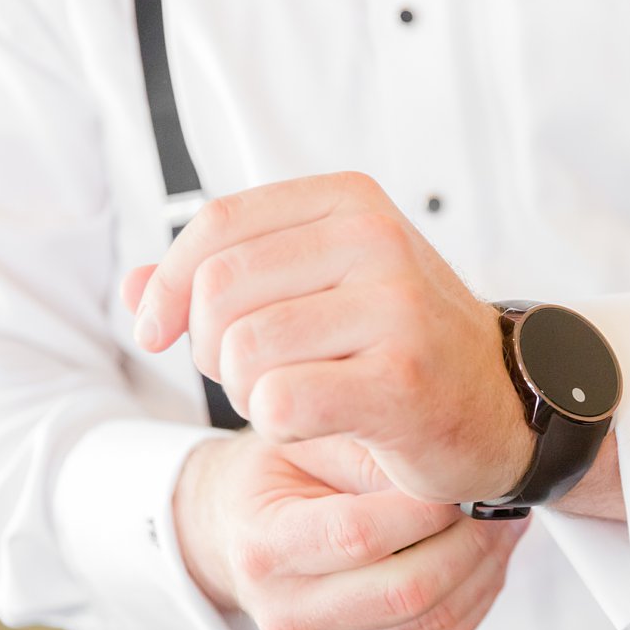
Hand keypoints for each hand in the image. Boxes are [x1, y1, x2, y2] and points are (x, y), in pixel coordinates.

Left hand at [124, 172, 532, 504]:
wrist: (501, 406)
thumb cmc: (401, 349)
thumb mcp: (316, 293)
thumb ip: (225, 281)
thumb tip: (128, 287)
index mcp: (351, 203)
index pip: (218, 227)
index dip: (167, 285)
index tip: (156, 332)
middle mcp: (377, 241)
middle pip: (219, 291)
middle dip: (211, 348)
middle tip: (255, 377)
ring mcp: (396, 308)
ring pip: (243, 351)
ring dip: (249, 393)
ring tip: (299, 397)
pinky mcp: (400, 379)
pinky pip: (278, 402)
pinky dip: (280, 426)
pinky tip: (321, 422)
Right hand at [175, 430, 528, 629]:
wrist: (239, 531)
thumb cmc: (273, 477)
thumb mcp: (304, 441)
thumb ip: (364, 449)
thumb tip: (438, 469)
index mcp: (265, 548)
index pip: (358, 536)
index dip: (424, 510)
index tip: (463, 479)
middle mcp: (287, 612)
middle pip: (405, 592)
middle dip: (469, 544)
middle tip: (500, 504)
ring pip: (431, 624)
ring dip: (484, 574)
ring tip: (504, 527)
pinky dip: (474, 602)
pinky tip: (487, 562)